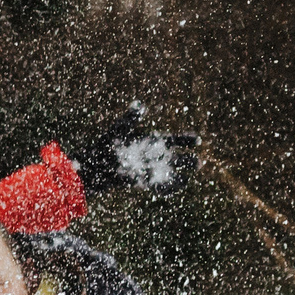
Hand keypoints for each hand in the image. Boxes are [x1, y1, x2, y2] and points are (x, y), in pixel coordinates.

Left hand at [70, 103, 198, 196]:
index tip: (197, 140)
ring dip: (180, 178)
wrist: (97, 163)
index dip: (188, 140)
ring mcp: (153, 170)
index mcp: (156, 141)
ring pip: (173, 175)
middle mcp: (158, 156)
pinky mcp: (145, 182)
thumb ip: (131, 118)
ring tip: (186, 180)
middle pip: (181, 159)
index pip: (178, 140)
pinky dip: (167, 189)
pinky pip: (161, 187)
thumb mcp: (120, 128)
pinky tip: (171, 188)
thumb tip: (139, 106)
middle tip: (196, 162)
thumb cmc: (109, 143)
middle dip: (189, 161)